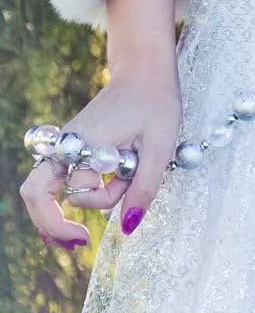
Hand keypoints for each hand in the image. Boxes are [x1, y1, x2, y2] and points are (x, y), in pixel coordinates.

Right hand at [19, 66, 182, 252]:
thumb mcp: (160, 146)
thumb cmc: (156, 102)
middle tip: (78, 243)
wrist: (144, 69)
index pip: (84, 190)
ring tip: (84, 230)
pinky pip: (56, 176)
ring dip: (68, 204)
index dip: (108, 199)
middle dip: (51, 224)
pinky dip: (66, 195)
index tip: (127, 208)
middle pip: (34, 192)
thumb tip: (128, 227)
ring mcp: (67, 144)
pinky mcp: (72, 144)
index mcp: (87, 141)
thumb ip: (144, 187)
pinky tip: (83, 209)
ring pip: (41, 186)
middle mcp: (68, 144)